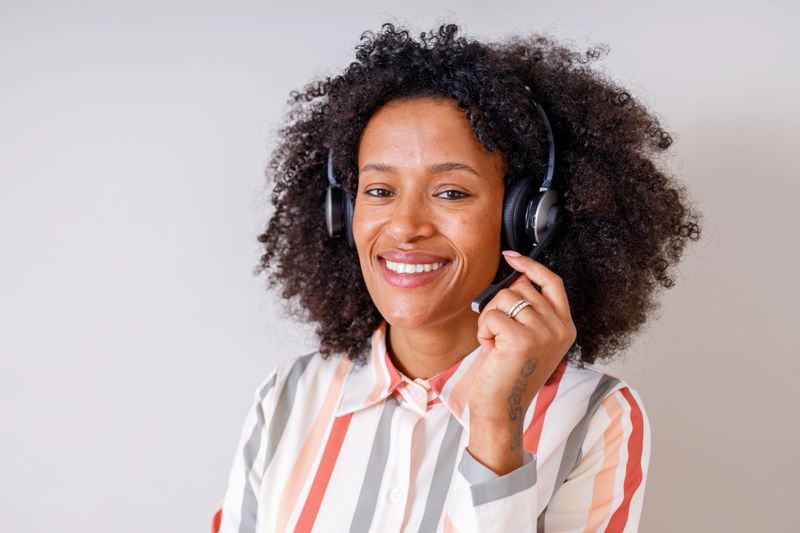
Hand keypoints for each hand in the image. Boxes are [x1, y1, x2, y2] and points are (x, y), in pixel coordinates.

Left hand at [468, 251, 576, 429]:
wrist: (501, 409)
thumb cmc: (508, 374)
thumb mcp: (529, 339)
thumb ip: (531, 311)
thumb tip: (518, 279)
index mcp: (566, 328)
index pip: (552, 282)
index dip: (531, 267)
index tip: (511, 257)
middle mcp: (559, 329)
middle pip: (520, 289)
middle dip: (499, 307)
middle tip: (497, 335)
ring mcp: (543, 333)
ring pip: (504, 299)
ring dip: (489, 320)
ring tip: (494, 344)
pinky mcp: (522, 339)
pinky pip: (492, 315)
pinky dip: (483, 330)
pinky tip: (490, 351)